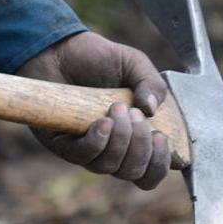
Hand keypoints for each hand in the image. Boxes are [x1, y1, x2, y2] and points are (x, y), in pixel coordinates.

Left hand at [16, 31, 170, 189]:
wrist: (62, 50)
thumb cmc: (99, 60)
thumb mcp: (134, 64)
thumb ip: (152, 84)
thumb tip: (152, 110)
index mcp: (135, 137)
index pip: (150, 172)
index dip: (160, 165)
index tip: (160, 137)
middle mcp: (112, 150)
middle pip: (133, 173)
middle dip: (141, 147)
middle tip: (136, 114)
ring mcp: (87, 150)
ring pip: (109, 167)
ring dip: (120, 139)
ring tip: (117, 108)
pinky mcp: (62, 144)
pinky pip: (83, 157)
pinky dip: (97, 142)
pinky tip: (102, 122)